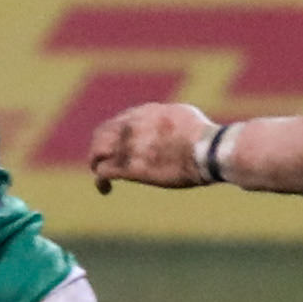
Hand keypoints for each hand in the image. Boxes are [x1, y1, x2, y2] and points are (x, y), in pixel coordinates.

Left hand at [88, 101, 217, 193]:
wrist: (205, 149)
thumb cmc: (203, 136)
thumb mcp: (185, 116)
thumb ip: (170, 119)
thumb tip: (171, 125)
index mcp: (146, 112)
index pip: (120, 121)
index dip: (116, 134)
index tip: (120, 145)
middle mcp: (131, 126)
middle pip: (102, 133)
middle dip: (100, 147)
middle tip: (103, 160)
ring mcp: (127, 146)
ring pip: (97, 152)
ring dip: (97, 163)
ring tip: (101, 176)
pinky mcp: (128, 168)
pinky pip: (102, 172)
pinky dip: (101, 181)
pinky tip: (105, 189)